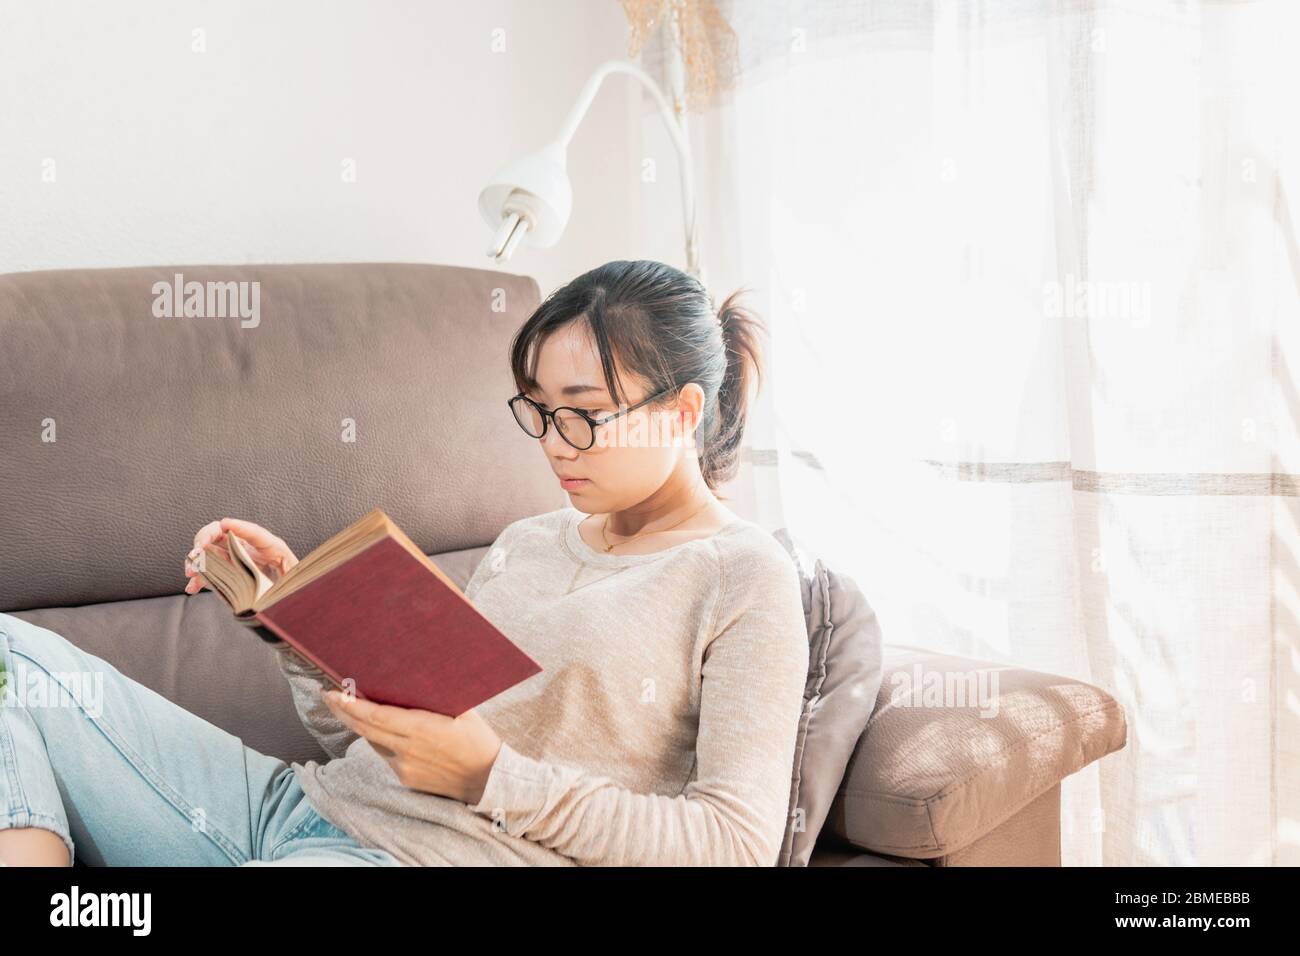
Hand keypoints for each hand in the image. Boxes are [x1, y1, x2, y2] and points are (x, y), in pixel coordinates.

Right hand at [184, 517, 299, 593]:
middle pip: (222, 534)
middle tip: (196, 552)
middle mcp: (250, 548)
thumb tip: (281, 578)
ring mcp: (237, 558)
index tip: (224, 523)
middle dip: (205, 539)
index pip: (254, 532)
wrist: (291, 594)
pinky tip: (192, 587)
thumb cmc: (294, 583)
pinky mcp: (228, 571)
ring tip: (190, 571)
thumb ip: (290, 575)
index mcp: (271, 547)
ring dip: (197, 559)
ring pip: (211, 551)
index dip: (238, 526)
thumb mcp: (295, 578)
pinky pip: (210, 571)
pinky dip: (199, 578)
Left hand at [322, 690, 502, 804]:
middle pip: (365, 729)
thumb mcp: (463, 710)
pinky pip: (385, 754)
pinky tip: (376, 728)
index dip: (352, 705)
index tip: (334, 692)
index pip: (377, 716)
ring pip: (373, 742)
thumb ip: (435, 697)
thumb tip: (413, 675)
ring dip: (358, 724)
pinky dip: (378, 739)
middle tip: (327, 694)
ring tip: (345, 706)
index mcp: (423, 730)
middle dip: (343, 711)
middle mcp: (408, 750)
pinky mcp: (406, 779)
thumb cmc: (478, 739)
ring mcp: (404, 767)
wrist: (488, 780)